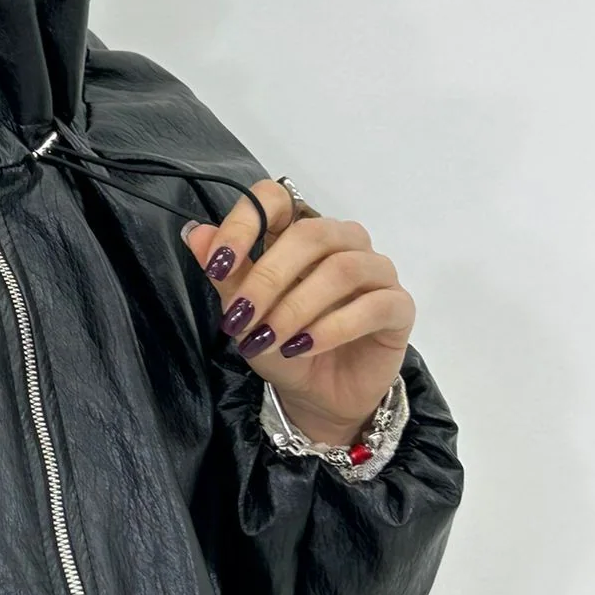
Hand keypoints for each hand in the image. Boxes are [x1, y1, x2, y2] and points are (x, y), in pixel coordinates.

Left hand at [182, 179, 413, 444]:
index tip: (218, 265)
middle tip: (241, 317)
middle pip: (310, 234)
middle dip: (268, 277)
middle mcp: (343, 241)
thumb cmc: (281, 346)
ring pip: (342, 268)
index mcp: (300, 232)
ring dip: (297, 306)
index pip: (276, 199)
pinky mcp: (399, 307)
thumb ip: (228, 275)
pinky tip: (303, 347)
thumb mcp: (246, 315)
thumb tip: (196, 233)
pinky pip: (373, 305)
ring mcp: (376, 271)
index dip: (245, 224)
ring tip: (270, 340)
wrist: (317, 396)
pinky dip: (332, 327)